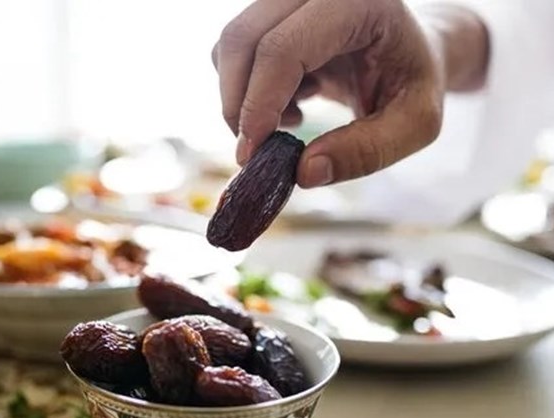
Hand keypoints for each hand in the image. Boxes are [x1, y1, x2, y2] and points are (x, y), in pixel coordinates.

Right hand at [213, 0, 450, 186]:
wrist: (411, 51)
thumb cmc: (415, 81)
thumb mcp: (415, 124)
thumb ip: (366, 151)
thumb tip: (302, 172)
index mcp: (358, 3)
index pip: (283, 48)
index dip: (259, 103)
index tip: (252, 154)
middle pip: (242, 39)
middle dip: (238, 104)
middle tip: (257, 150)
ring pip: (231, 44)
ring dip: (242, 97)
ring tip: (290, 120)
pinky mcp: (272, 13)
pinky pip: (234, 51)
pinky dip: (247, 89)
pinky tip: (290, 103)